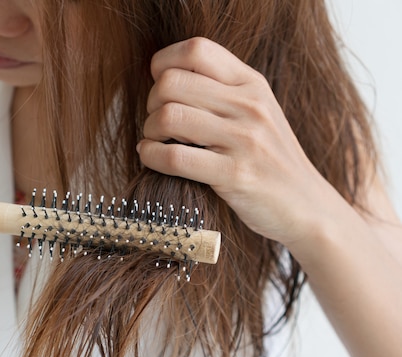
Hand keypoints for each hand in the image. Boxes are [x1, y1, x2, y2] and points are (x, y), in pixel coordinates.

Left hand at [137, 37, 334, 245]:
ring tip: (155, 142)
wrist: (306, 205)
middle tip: (156, 123)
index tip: (158, 88)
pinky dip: (151, 156)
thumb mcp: (255, 112)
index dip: (163, 64)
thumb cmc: (269, 158)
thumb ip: (219, 91)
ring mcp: (245, 139)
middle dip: (151, 103)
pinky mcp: (235, 175)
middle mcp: (250, 105)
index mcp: (251, 83)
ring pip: (169, 117)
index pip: (196, 49)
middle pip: (172, 82)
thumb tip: (165, 81)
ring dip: (150, 131)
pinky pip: (175, 157)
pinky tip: (152, 157)